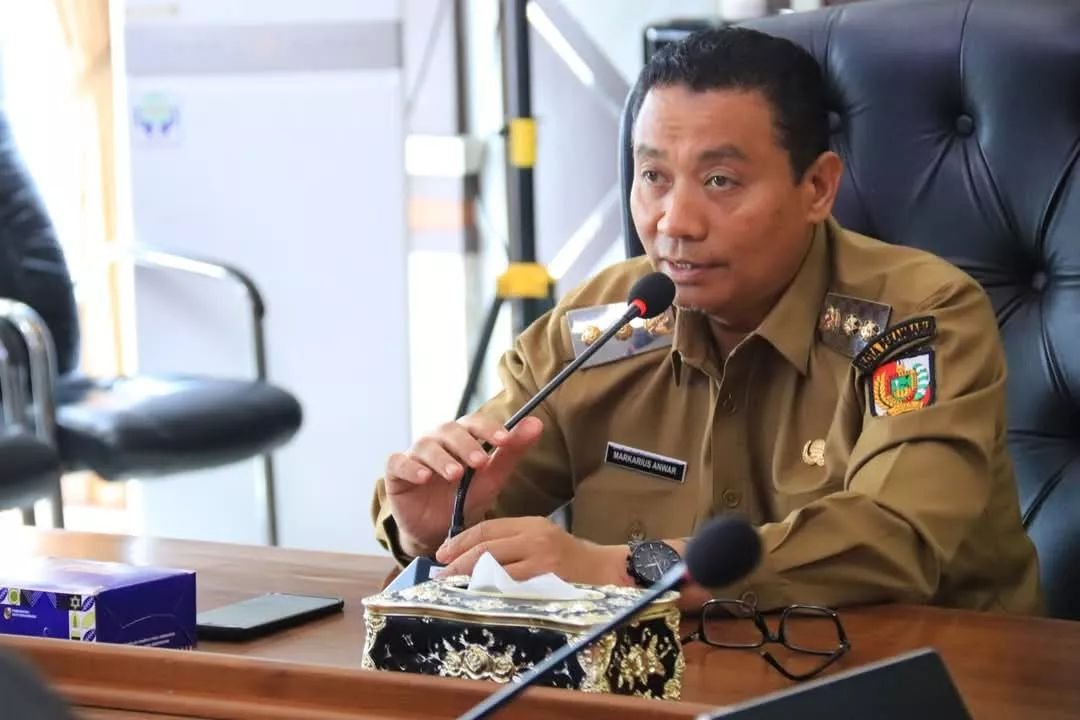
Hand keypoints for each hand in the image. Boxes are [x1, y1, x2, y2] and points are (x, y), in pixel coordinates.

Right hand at [384, 414, 543, 555]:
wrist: (440, 529)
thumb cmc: (466, 496)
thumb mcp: (493, 476)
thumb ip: (513, 450)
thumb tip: (537, 423)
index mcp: (461, 435)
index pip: (474, 422)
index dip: (488, 428)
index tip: (504, 439)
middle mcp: (437, 440)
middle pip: (449, 431)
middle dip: (466, 444)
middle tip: (479, 461)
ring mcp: (415, 454)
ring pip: (426, 446)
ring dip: (442, 458)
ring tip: (455, 474)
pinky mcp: (396, 472)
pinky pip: (398, 463)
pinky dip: (410, 467)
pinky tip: (423, 477)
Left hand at [435, 516, 629, 585]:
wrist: (607, 571)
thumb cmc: (572, 560)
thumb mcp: (543, 540)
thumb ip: (514, 543)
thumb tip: (475, 557)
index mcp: (531, 524)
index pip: (487, 528)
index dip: (461, 540)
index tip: (442, 553)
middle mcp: (534, 536)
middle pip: (486, 546)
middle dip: (458, 561)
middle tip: (440, 575)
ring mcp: (541, 558)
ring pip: (494, 565)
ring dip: (468, 577)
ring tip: (452, 587)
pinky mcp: (547, 578)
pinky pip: (511, 584)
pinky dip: (490, 589)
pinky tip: (478, 596)